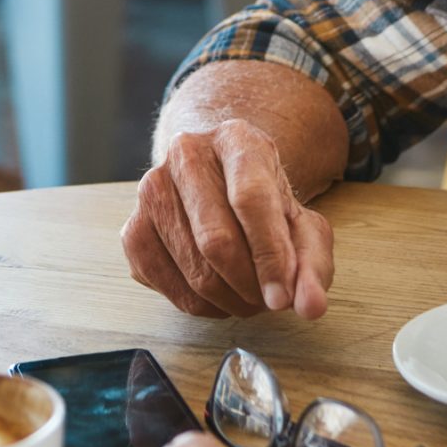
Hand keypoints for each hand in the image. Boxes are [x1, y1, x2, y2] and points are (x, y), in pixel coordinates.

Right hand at [121, 119, 333, 319]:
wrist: (218, 178)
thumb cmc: (263, 202)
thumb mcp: (302, 222)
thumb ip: (313, 263)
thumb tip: (310, 306)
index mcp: (236, 139)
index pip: (250, 198)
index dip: (269, 255)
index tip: (283, 297)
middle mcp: (187, 155)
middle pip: (216, 240)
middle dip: (250, 285)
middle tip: (270, 300)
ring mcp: (151, 190)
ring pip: (194, 271)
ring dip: (231, 300)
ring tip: (251, 295)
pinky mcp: (133, 230)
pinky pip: (169, 287)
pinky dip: (203, 306)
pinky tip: (220, 294)